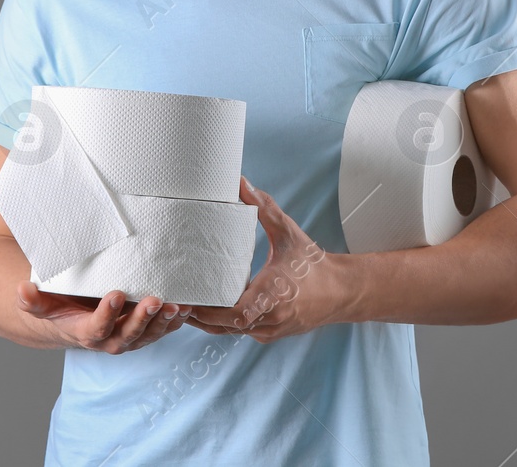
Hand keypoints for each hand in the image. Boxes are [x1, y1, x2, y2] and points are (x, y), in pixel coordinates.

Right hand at [16, 281, 192, 353]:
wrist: (76, 320)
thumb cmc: (62, 307)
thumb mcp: (46, 304)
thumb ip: (34, 300)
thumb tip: (21, 289)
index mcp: (85, 332)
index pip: (95, 328)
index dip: (105, 314)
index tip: (113, 294)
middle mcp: (109, 340)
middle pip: (127, 336)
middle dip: (141, 319)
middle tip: (154, 300)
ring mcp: (129, 338)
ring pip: (148, 335)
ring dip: (163, 322)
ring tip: (177, 305)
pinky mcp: (145, 332)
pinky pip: (162, 330)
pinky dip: (175, 321)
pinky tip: (187, 307)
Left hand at [182, 177, 350, 343]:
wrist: (342, 292)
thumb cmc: (313, 263)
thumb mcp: (288, 232)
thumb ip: (263, 207)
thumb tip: (241, 182)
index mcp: (273, 295)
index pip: (234, 314)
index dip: (209, 312)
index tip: (188, 301)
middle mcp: (270, 318)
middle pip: (224, 327)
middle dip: (198, 317)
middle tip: (174, 301)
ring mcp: (270, 330)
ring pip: (230, 332)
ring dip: (208, 323)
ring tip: (182, 306)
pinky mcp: (270, 333)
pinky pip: (240, 331)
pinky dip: (223, 324)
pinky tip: (207, 310)